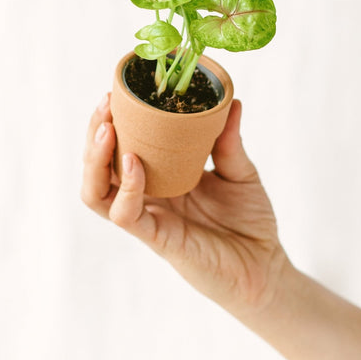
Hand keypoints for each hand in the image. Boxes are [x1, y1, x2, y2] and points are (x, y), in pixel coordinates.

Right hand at [81, 94, 286, 315]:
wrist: (265, 266)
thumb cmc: (250, 221)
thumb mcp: (241, 172)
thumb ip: (229, 142)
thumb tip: (232, 102)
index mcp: (161, 177)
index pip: (121, 148)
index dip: (112, 123)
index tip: (117, 92)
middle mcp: (147, 196)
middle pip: (99, 167)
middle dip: (94, 135)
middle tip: (105, 105)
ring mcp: (149, 218)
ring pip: (97, 192)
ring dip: (96, 161)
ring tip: (107, 130)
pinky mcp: (157, 239)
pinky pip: (126, 215)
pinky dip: (126, 188)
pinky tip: (133, 163)